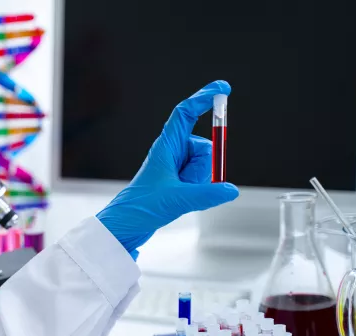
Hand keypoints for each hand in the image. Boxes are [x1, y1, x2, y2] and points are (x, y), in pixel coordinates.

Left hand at [96, 81, 238, 258]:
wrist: (124, 226)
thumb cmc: (140, 208)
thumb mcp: (177, 200)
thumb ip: (206, 194)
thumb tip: (230, 189)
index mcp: (165, 147)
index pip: (186, 113)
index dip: (204, 98)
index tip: (223, 89)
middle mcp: (171, 153)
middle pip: (204, 147)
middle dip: (202, 167)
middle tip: (183, 184)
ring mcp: (176, 168)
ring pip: (205, 166)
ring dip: (199, 182)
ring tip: (178, 194)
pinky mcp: (178, 182)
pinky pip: (202, 181)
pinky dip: (199, 191)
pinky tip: (182, 201)